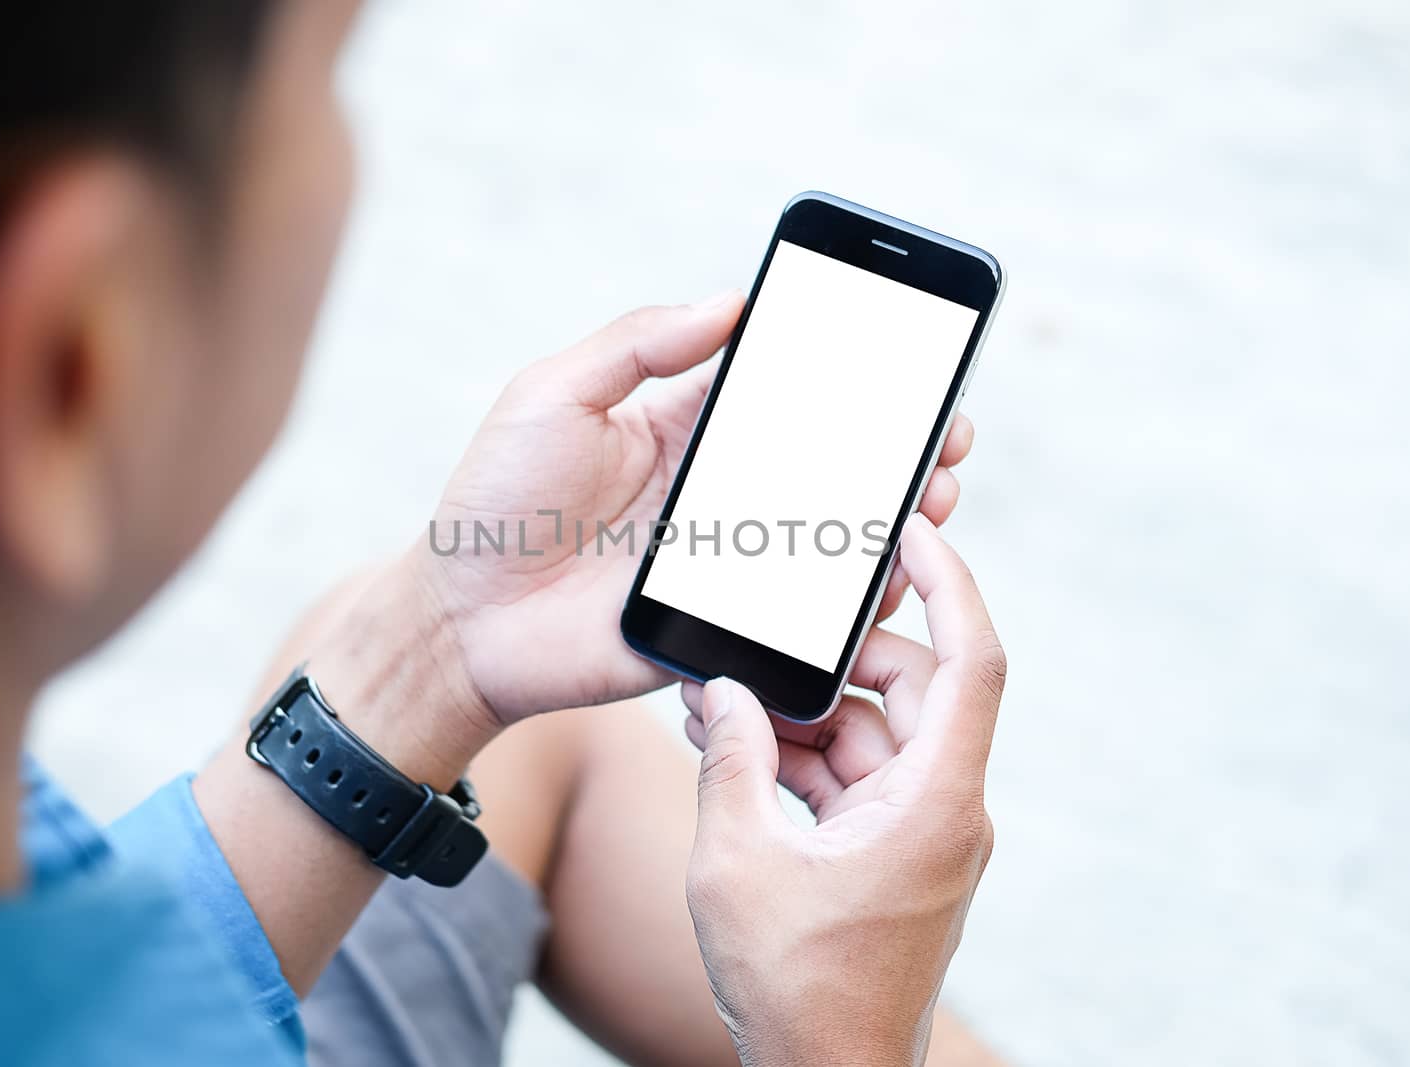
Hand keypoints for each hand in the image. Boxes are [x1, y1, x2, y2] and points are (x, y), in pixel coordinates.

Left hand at [415, 296, 977, 724]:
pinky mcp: (720, 625)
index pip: (785, 392)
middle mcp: (716, 492)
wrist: (462, 620)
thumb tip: (729, 299)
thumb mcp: (552, 396)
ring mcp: (724, 563)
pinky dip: (847, 601)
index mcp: (683, 428)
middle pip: (827, 467)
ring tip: (933, 504)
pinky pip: (797, 615)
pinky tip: (884, 580)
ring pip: (828, 540)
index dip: (849, 379)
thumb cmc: (495, 501)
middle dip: (896, 451)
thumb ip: (636, 344)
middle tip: (947, 439)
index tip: (910, 357)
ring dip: (890, 522)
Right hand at [680, 517, 1004, 1066]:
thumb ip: (732, 762)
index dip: (952, 584)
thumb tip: (724, 691)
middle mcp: (945, 809)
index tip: (916, 530)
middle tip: (764, 640)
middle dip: (835, 660)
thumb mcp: (738, 862)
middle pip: (911, 691)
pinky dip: (805, 762)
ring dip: (805, 718)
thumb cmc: (796, 988)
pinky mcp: (893, 855)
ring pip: (874, 736)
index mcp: (936, 803)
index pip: (972, 662)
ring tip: (723, 707)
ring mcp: (921, 834)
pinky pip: (856, 780)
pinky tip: (737, 753)